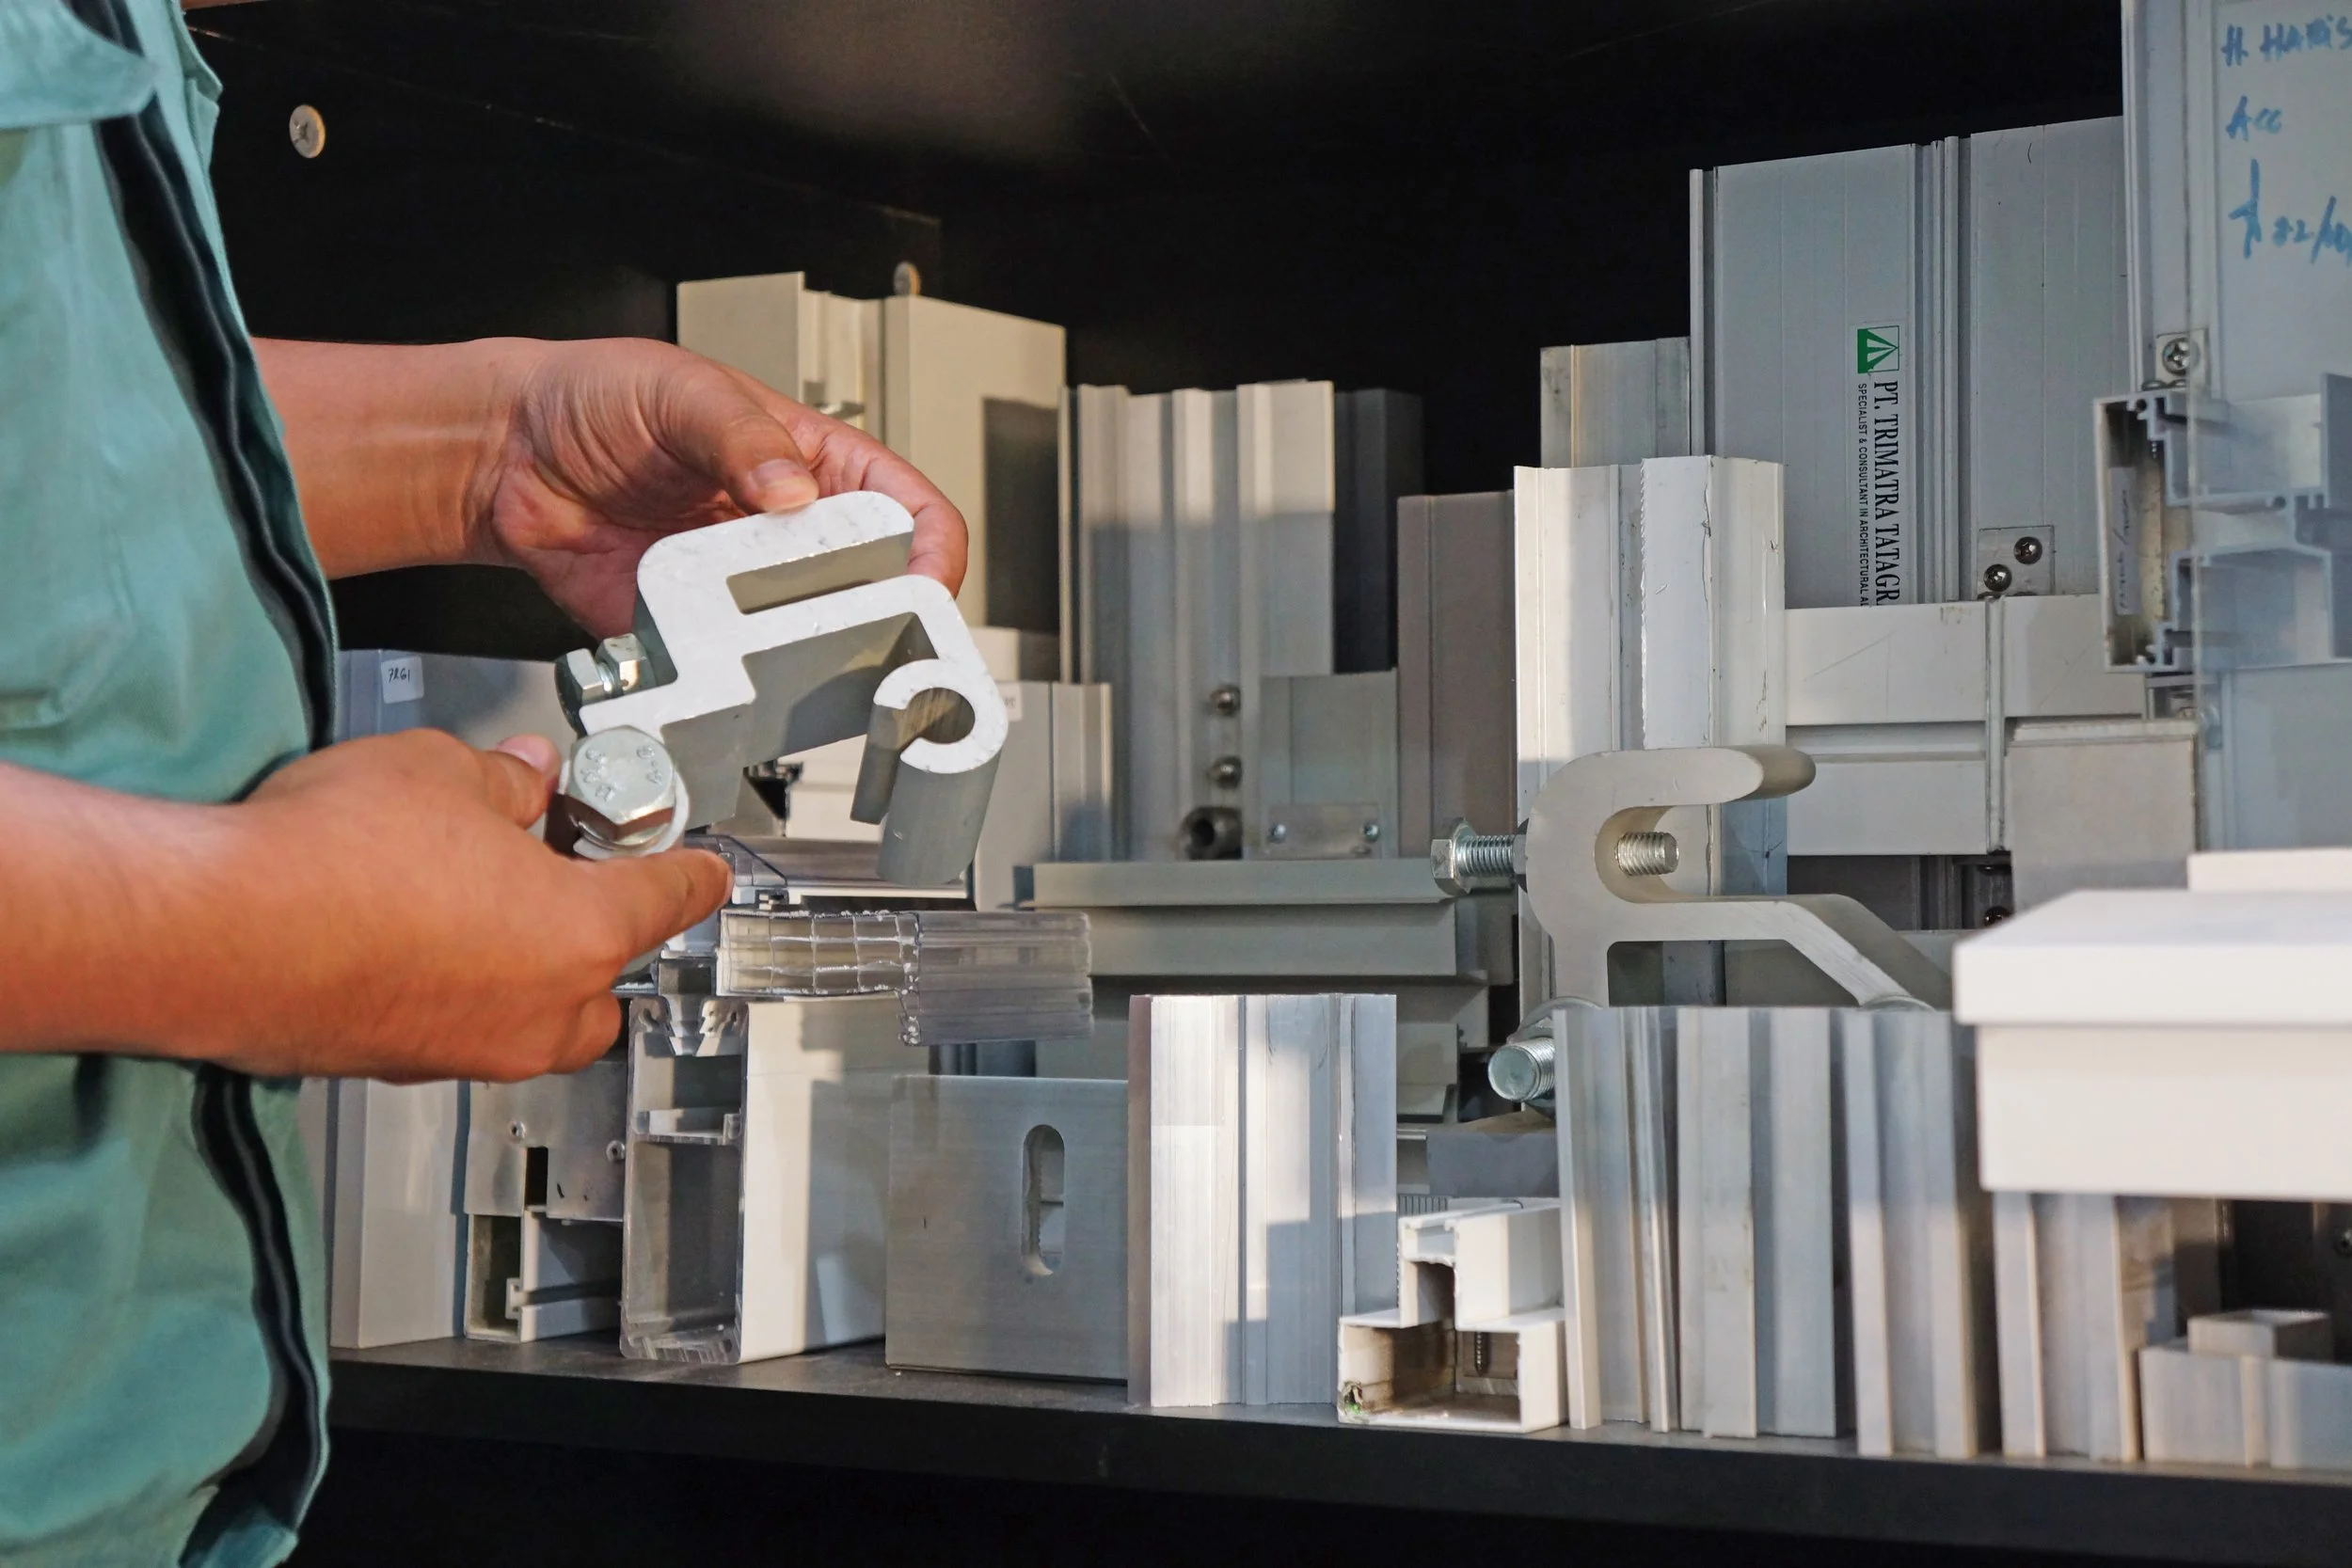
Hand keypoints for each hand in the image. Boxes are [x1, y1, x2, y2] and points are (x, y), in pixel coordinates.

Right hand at [209, 730, 728, 1080]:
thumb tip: (522, 776)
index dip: (692, 874)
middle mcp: (539, 1008)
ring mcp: (469, 1047)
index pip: (667, 899)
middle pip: (606, 982)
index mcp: (580, 932)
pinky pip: (459, 1028)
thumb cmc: (332, 860)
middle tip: (565, 881)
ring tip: (476, 900)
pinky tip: (411, 936)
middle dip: (598, 938)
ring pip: (532, 1017)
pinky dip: (456, 989)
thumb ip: (502, 778)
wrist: (218, 934)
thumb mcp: (439, 772)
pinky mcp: (399, 1063)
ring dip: (523, 968)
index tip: (706, 873)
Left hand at [478, 338, 967, 634]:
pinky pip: (729, 668)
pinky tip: (713, 660)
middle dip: (883, 619)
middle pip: (876, 590)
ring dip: (804, 654)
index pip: (910, 510)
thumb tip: (794, 490)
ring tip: (782, 648)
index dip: (934, 551)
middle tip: (867, 635)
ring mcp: (745, 588)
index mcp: (814, 464)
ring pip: (809, 640)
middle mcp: (791, 533)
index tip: (924, 584)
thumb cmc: (597, 400)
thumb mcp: (680, 391)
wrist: (509, 456)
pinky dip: (728, 676)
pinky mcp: (696, 631)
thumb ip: (741, 437)